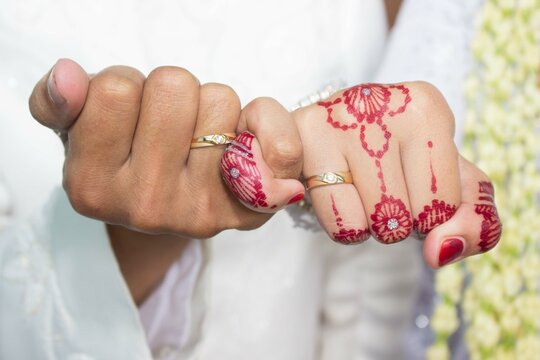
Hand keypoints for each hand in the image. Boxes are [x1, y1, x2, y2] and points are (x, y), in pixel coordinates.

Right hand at [28, 59, 303, 301]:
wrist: (164, 209)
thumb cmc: (123, 160)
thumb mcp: (79, 132)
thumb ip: (58, 102)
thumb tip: (67, 76)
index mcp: (93, 186)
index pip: (117, 88)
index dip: (127, 86)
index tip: (129, 114)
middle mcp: (146, 206)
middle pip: (174, 88)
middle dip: (171, 93)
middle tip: (167, 123)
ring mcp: (200, 211)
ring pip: (220, 101)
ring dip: (209, 107)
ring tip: (196, 137)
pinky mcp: (247, 210)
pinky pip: (278, 144)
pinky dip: (268, 126)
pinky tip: (246, 140)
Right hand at [225, 82, 500, 267]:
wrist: (329, 136)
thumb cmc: (395, 160)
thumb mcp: (448, 184)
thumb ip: (475, 223)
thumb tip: (439, 251)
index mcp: (426, 107)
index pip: (447, 206)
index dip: (429, 211)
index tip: (410, 181)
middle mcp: (380, 103)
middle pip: (407, 219)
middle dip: (395, 220)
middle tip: (378, 185)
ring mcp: (336, 119)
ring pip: (369, 225)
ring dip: (365, 224)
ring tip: (355, 188)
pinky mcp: (300, 141)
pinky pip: (336, 222)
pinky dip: (338, 222)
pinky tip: (332, 192)